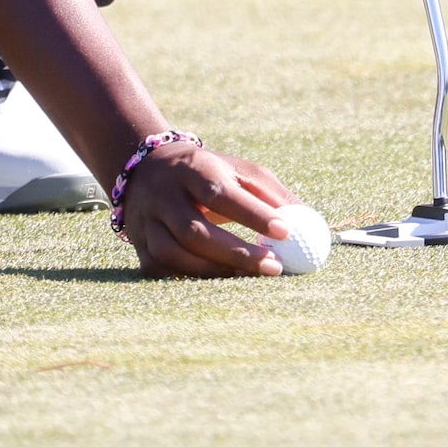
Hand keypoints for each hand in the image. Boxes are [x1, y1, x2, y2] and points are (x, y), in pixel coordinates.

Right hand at [118, 142, 297, 277]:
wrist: (145, 167)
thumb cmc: (207, 171)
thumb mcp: (237, 169)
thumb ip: (269, 192)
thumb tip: (306, 218)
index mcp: (191, 168)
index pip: (220, 192)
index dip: (252, 213)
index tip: (286, 231)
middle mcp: (163, 194)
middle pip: (195, 230)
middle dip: (236, 252)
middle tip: (274, 267)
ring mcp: (147, 220)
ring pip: (174, 253)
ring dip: (215, 270)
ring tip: (250, 275)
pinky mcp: (140, 244)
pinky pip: (163, 268)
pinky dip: (192, 276)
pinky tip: (220, 279)